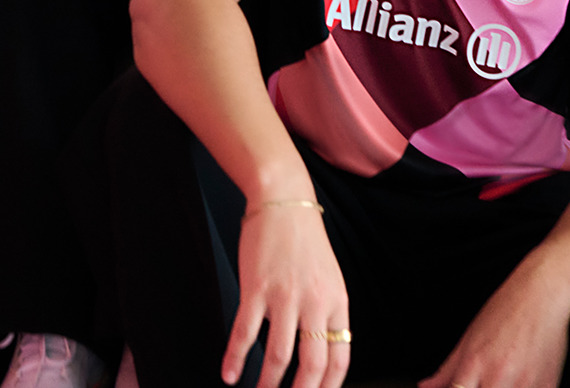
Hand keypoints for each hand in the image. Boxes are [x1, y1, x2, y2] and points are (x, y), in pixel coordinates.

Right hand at [223, 204, 350, 387]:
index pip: (339, 358)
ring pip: (278, 355)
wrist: (283, 200)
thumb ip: (325, 313)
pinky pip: (245, 333)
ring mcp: (284, 296)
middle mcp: (314, 302)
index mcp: (336, 302)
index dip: (328, 387)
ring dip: (267, 384)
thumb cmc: (304, 240)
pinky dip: (236, 359)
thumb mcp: (329, 277)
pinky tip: (230, 375)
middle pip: (312, 364)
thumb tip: (319, 351)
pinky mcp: (256, 288)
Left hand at [421, 270, 569, 387]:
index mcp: (473, 365)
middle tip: (483, 380)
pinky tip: (521, 378)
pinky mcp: (547, 387)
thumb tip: (426, 387)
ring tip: (504, 377)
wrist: (543, 294)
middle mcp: (498, 377)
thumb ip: (446, 370)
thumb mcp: (469, 339)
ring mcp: (524, 385)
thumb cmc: (506, 311)